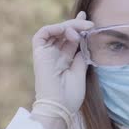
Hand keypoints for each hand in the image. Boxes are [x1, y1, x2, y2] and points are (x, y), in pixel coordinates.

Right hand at [30, 11, 93, 128]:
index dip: (78, 28)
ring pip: (54, 31)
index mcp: (64, 60)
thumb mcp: (80, 72)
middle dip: (76, 24)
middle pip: (64, 33)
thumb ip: (80, 56)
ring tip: (81, 29)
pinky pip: (42, 34)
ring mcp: (46, 54)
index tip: (88, 21)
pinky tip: (68, 31)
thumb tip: (84, 43)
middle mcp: (54, 55)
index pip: (70, 39)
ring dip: (68, 26)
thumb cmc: (70, 95)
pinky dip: (54, 28)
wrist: (59, 107)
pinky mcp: (39, 54)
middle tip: (90, 24)